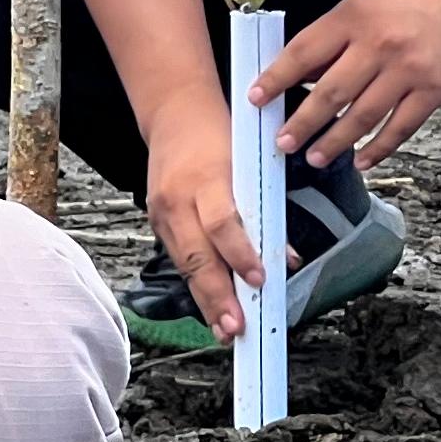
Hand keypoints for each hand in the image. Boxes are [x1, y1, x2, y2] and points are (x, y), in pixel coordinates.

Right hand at [144, 107, 270, 345]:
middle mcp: (177, 199)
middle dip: (218, 297)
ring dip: (207, 301)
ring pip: (185, 265)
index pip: (222, 224)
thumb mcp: (248, 163)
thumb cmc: (219, 134)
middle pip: (198, 257)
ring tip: (225, 330)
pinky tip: (211, 307)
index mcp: (205, 179)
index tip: (260, 279)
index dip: (241, 255)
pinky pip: (179, 258)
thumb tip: (285, 257)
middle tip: (236, 327)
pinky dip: (196, 284)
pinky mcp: (155, 220)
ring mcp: (161, 212)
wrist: (173, 111)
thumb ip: (265, 208)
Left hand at [267, 0, 440, 173]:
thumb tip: (298, 77)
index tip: (255, 99)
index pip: (303, 53)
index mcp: (352, 18)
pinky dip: (379, 148)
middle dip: (302, 123)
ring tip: (315, 157)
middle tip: (283, 142)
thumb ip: (331, 39)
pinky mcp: (434, 90)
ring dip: (335, 142)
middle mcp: (378, 45)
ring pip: (363, 116)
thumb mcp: (358, 3)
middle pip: (331, 92)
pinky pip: (401, 127)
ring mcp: (408, 70)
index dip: (276, 79)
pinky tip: (362, 160)